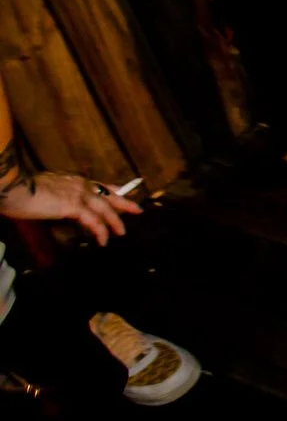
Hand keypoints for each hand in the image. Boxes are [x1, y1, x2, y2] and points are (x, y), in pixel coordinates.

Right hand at [0, 173, 142, 244]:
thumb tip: (64, 209)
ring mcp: (78, 194)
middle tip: (138, 210)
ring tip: (120, 233)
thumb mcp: (46, 191)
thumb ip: (59, 197)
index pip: (99, 185)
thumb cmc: (24, 191)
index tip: (123, 194)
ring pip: (105, 209)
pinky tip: (103, 240)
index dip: (113, 191)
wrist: (14, 188)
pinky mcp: (73, 206)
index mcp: (74, 180)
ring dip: (114, 222)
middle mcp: (80, 184)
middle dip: (124, 203)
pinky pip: (93, 221)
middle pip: (109, 194)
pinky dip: (100, 231)